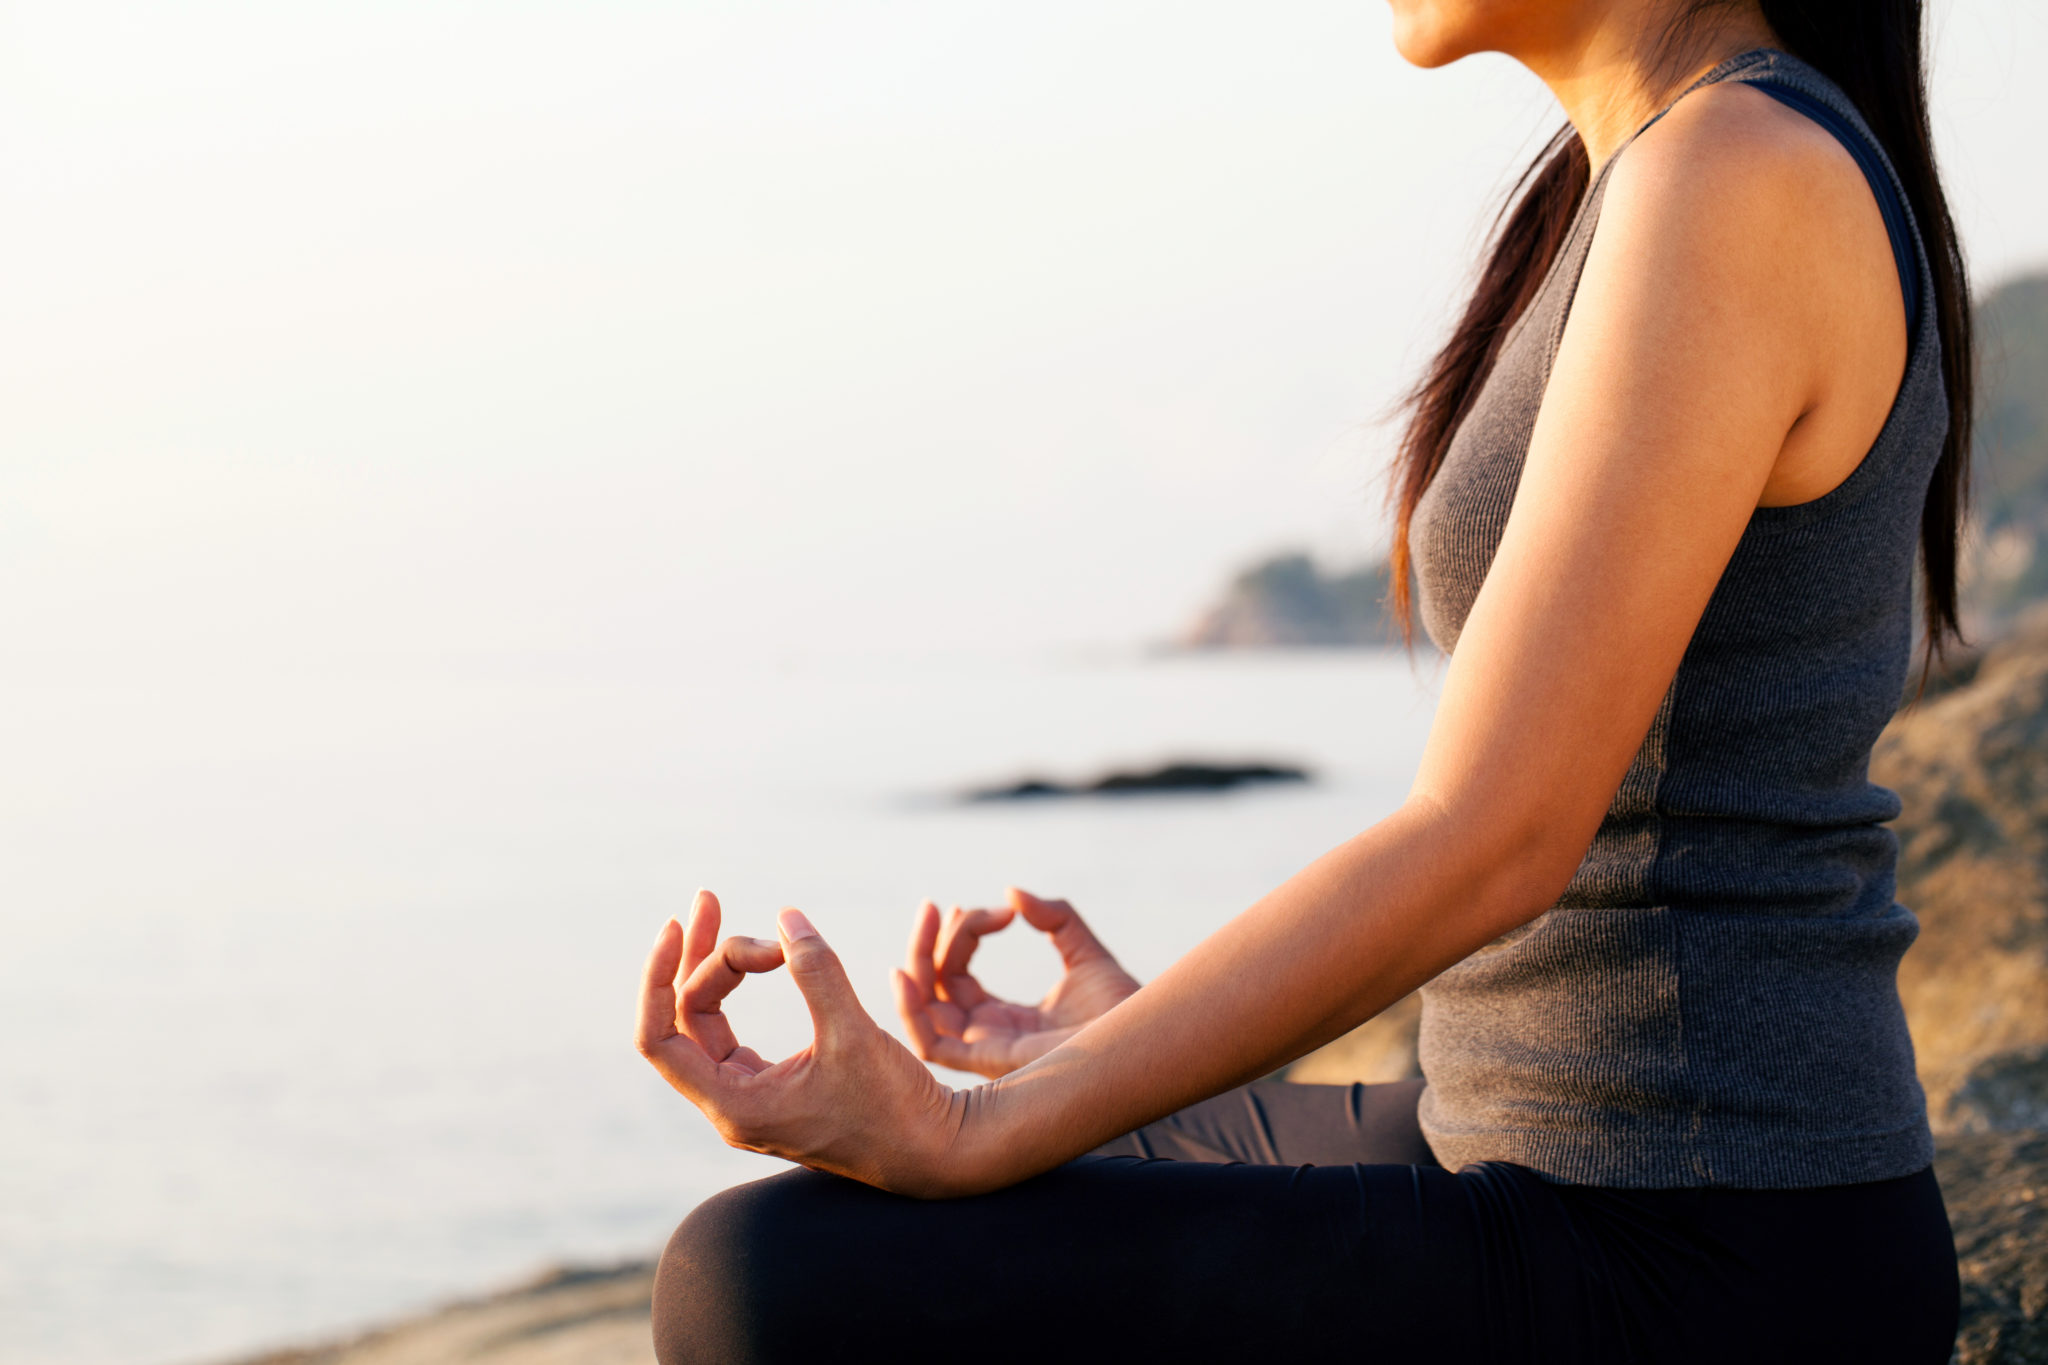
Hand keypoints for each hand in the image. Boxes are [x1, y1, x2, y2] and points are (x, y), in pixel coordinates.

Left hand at [636, 890, 963, 1196]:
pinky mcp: (776, 1088)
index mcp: (735, 1105)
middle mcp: (732, 1105)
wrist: (936, 1152)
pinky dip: (741, 990)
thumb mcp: (853, 1034)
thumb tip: (786, 918)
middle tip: (712, 899)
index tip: (677, 926)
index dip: (657, 979)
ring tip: (752, 924)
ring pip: (709, 1022)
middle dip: (700, 956)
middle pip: (685, 1018)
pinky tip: (768, 959)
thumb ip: (817, 973)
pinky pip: (735, 1032)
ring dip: (721, 967)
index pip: (657, 1039)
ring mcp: (752, 1097)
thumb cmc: (896, 1107)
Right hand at [893, 888, 1139, 1078]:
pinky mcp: (991, 1061)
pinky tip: (906, 972)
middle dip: (927, 944)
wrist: (1148, 1035)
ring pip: (925, 1012)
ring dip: (916, 964)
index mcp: (1006, 1018)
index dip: (965, 935)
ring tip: (927, 918)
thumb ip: (1055, 918)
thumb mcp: (1085, 951)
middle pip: (934, 992)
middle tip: (934, 905)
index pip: (959, 976)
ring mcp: (986, 1050)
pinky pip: (930, 1045)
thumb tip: (1013, 893)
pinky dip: (909, 1010)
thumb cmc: (1124, 1008)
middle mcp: (989, 1037)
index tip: (1000, 911)